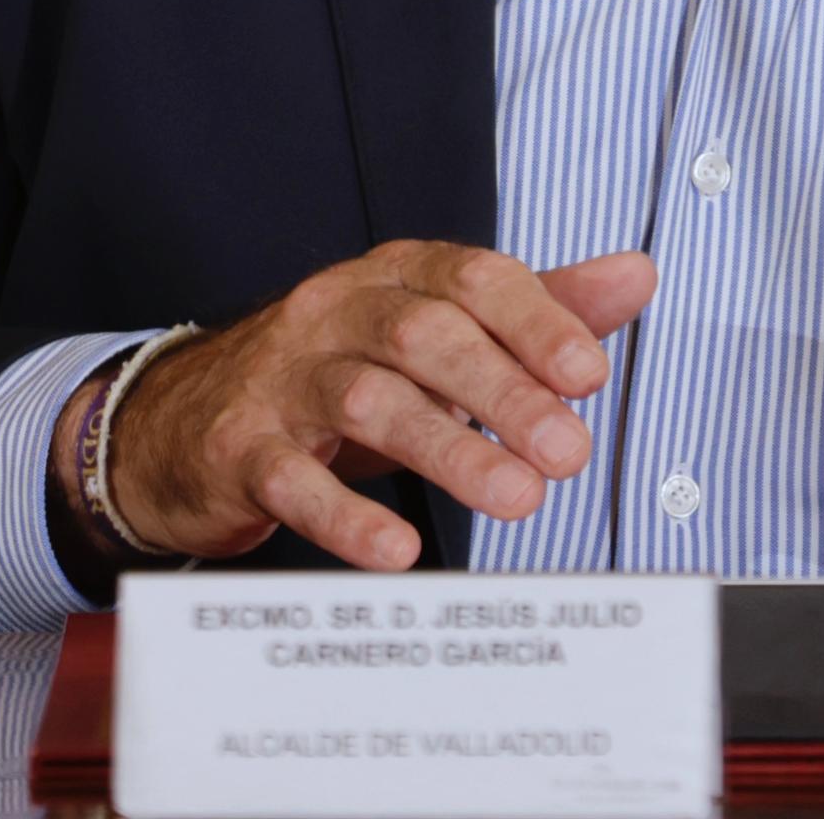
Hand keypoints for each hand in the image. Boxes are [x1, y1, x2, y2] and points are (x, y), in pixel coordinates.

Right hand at [76, 244, 656, 568]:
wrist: (187, 417)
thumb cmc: (335, 369)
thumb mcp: (434, 328)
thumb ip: (536, 306)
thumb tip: (636, 275)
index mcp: (393, 276)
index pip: (471, 277)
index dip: (534, 320)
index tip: (588, 375)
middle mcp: (337, 310)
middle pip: (425, 334)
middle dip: (503, 391)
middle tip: (567, 452)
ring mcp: (284, 377)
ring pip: (369, 400)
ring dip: (449, 450)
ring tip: (517, 499)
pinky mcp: (243, 448)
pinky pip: (293, 477)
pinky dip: (346, 514)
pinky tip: (396, 549)